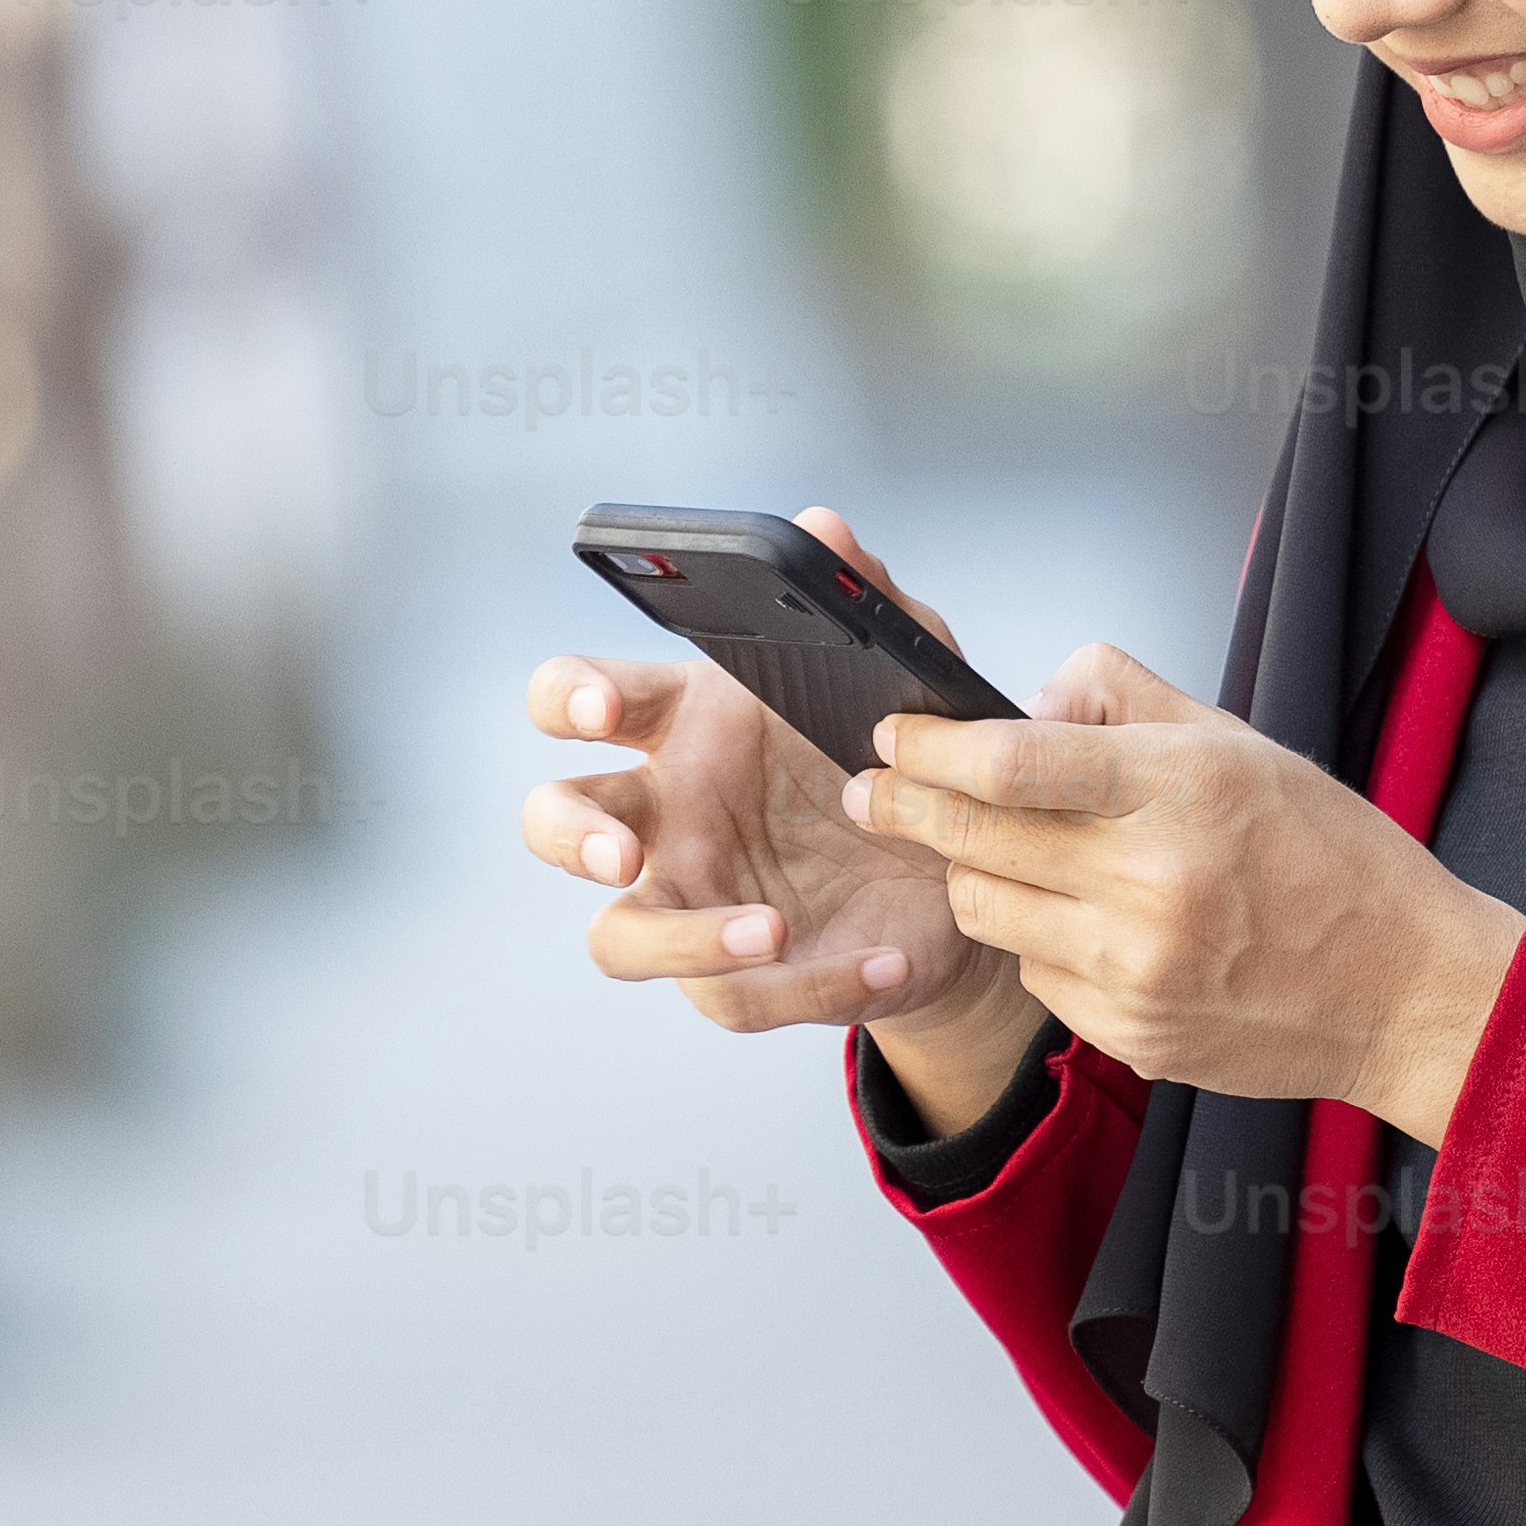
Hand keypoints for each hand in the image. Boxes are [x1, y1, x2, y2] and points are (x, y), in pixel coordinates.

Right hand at [519, 512, 1042, 1111]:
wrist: (971, 866)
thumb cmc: (905, 749)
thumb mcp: (908, 670)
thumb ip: (868, 600)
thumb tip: (823, 526)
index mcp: (682, 721)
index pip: (577, 697)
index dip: (572, 699)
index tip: (606, 707)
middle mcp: (665, 812)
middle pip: (554, 820)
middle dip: (569, 833)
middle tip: (622, 848)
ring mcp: (692, 898)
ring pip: (615, 939)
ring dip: (677, 941)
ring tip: (769, 927)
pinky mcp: (741, 977)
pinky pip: (737, 998)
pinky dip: (810, 986)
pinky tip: (884, 960)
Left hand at [847, 645, 1525, 1141]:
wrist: (1403, 991)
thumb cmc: (1330, 861)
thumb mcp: (1242, 744)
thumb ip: (1125, 700)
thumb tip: (1030, 697)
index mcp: (1182, 791)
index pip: (1009, 764)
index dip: (929, 749)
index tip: (894, 736)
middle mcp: (1152, 884)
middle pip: (974, 840)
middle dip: (904, 808)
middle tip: (871, 789)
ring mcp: (1135, 970)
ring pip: (986, 910)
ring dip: (973, 874)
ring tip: (1000, 853)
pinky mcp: (1129, 1034)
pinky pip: (1034, 974)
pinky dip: (1038, 940)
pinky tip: (1086, 924)